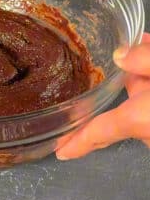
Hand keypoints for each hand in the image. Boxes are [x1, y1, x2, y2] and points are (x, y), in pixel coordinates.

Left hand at [56, 33, 149, 159]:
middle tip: (128, 55)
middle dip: (127, 83)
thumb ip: (145, 59)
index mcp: (141, 118)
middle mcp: (149, 130)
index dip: (77, 142)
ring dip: (143, 78)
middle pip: (124, 110)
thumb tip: (120, 56)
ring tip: (145, 48)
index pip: (98, 132)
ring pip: (142, 104)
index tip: (59, 151)